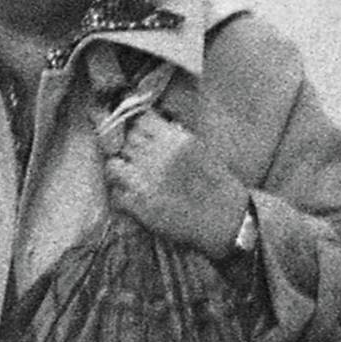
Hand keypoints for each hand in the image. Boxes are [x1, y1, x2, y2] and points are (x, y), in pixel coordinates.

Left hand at [102, 108, 250, 255]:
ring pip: (113, 164)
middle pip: (126, 141)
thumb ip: (173, 136)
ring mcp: (144, 181)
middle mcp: (157, 157)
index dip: (139, 129)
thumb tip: (147, 124)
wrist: (226, 220)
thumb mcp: (200, 149)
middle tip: (142, 162)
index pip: (140, 121)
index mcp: (176, 140)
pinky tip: (136, 199)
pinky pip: (115, 193)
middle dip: (131, 149)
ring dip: (121, 170)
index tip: (142, 137)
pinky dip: (122, 195)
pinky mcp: (137, 205)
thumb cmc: (217, 185)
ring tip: (134, 179)